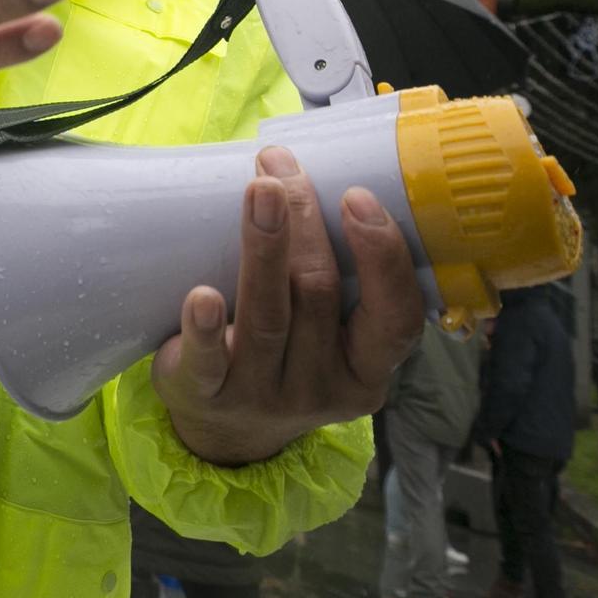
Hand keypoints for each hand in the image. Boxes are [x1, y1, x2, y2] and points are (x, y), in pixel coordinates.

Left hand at [151, 146, 424, 466]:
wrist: (222, 426)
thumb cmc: (284, 354)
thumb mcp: (328, 335)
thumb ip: (335, 277)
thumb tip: (312, 173)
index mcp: (366, 369)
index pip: (395, 318)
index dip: (381, 258)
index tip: (356, 196)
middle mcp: (321, 387)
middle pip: (318, 297)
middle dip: (304, 225)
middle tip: (281, 171)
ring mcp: (263, 396)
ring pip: (267, 318)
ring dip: (263, 249)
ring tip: (257, 191)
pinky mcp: (206, 397)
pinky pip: (207, 364)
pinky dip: (205, 327)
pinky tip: (202, 295)